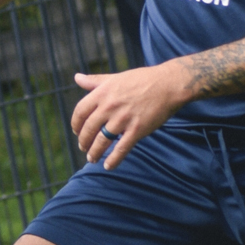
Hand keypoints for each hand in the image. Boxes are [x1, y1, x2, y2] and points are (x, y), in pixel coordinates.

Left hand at [71, 62, 191, 166]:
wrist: (168, 85)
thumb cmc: (142, 79)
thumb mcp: (115, 78)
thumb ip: (95, 81)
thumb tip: (77, 77)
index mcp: (103, 92)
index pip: (80, 112)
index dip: (76, 124)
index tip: (77, 131)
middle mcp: (110, 106)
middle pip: (89, 129)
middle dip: (83, 141)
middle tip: (83, 147)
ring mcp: (123, 119)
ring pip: (102, 141)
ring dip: (94, 152)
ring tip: (92, 158)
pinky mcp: (137, 130)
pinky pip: (121, 149)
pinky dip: (113, 159)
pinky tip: (108, 166)